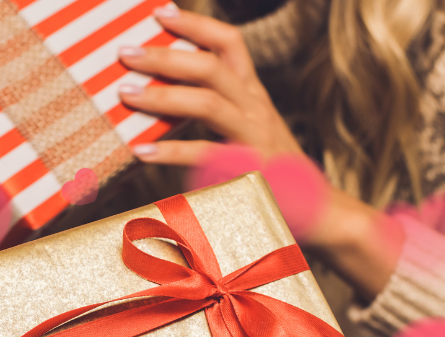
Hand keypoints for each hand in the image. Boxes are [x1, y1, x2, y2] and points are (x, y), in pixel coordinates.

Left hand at [117, 6, 301, 164]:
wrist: (318, 208)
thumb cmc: (270, 167)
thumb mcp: (247, 127)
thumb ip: (213, 107)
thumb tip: (160, 92)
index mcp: (252, 93)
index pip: (229, 43)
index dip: (196, 23)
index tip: (160, 12)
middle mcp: (255, 108)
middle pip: (211, 67)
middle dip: (165, 56)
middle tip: (126, 54)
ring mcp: (254, 138)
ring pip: (209, 104)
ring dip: (163, 96)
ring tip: (127, 93)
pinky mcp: (250, 169)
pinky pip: (207, 155)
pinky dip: (171, 153)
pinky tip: (142, 152)